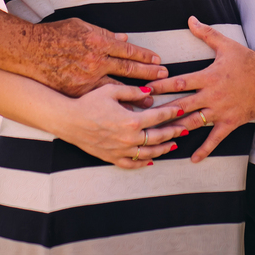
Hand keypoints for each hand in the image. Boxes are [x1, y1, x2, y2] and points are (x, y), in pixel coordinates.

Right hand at [31, 18, 166, 96]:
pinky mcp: (78, 94)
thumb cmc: (54, 35)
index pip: (128, 51)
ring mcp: (87, 80)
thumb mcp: (81, 26)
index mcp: (97, 43)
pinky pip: (100, 102)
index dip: (145, 57)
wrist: (29, 53)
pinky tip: (128, 115)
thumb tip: (124, 40)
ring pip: (118, 90)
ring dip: (136, 95)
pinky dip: (115, 108)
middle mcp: (95, 62)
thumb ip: (104, 34)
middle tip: (165, 79)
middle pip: (128, 70)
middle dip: (148, 74)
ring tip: (153, 102)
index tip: (159, 62)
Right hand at [54, 83, 188, 168]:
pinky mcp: (112, 158)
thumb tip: (150, 94)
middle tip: (185, 129)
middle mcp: (129, 138)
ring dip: (163, 149)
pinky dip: (143, 163)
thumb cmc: (89, 103)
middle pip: (158, 137)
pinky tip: (151, 160)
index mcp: (131, 120)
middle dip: (174, 132)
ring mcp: (121, 150)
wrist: (69, 121)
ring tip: (173, 145)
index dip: (172, 113)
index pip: (159, 117)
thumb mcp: (112, 90)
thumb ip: (133, 91)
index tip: (181, 110)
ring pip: (148, 153)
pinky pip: (132, 164)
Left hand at [146, 16, 254, 162]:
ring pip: (194, 122)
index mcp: (208, 76)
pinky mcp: (231, 122)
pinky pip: (215, 138)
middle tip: (144, 117)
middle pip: (182, 104)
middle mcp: (212, 95)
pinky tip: (192, 159)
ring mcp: (221, 111)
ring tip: (159, 137)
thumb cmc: (248, 60)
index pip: (179, 81)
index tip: (145, 90)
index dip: (161, 86)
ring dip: (176, 129)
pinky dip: (204, 149)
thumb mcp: (226, 45)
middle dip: (162, 110)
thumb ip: (206, 33)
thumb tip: (190, 19)